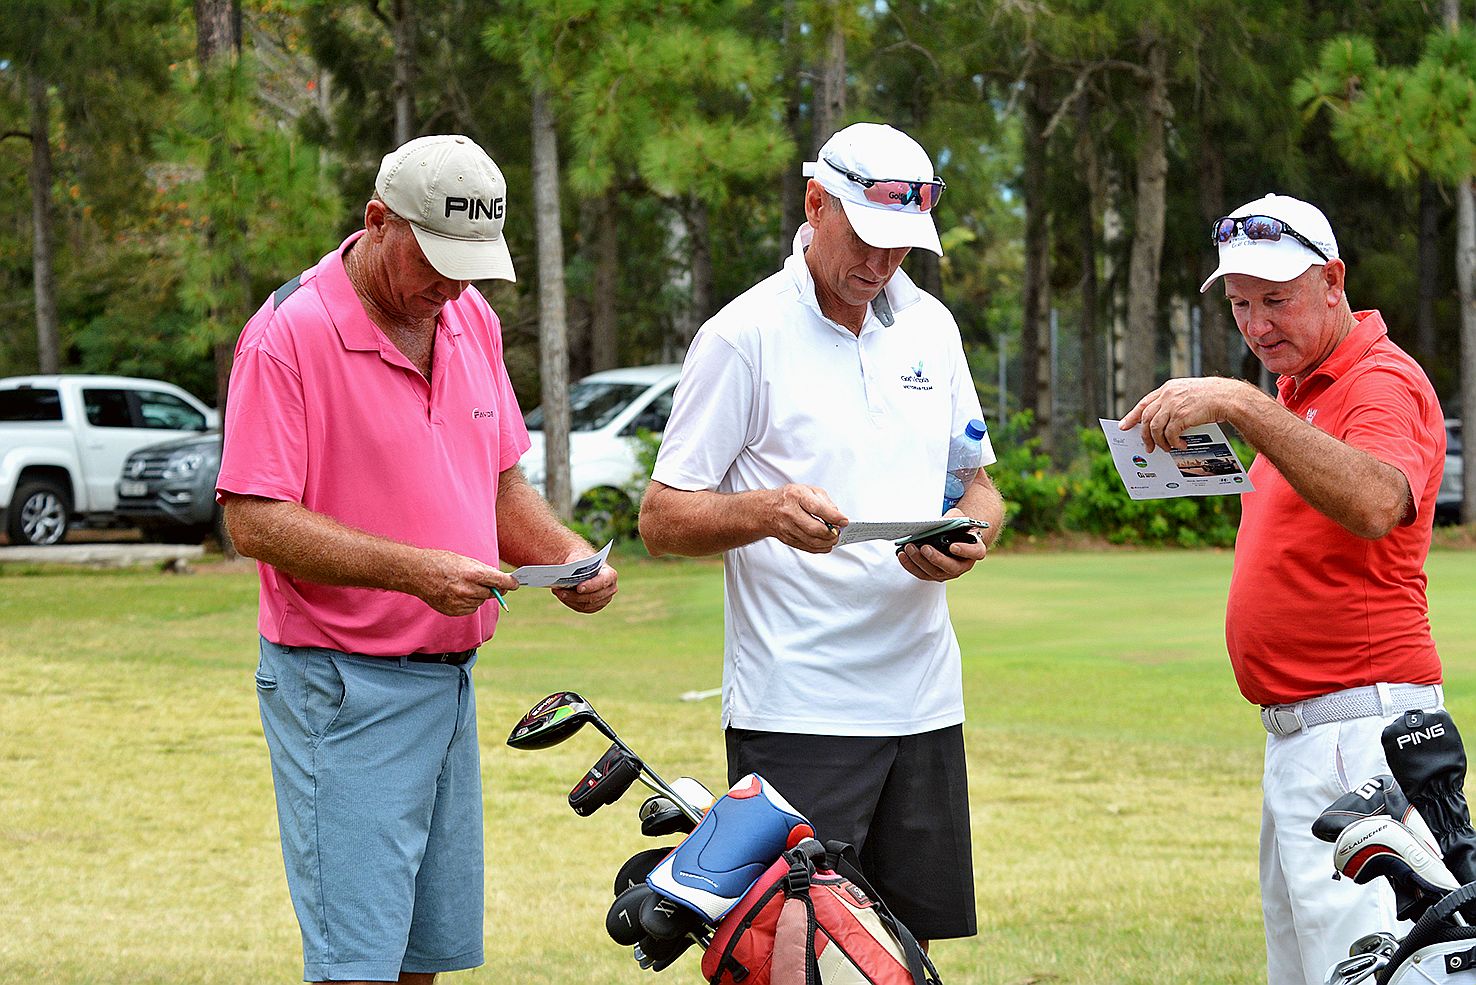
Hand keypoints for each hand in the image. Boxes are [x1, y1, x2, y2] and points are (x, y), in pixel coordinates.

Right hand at [416, 549, 518, 616]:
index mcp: (473, 574)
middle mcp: (467, 590)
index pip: (500, 581)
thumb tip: (499, 579)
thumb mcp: (466, 560)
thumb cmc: (442, 562)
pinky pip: (470, 609)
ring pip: (480, 602)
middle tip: (491, 584)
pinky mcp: (453, 611)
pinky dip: (469, 603)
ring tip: (464, 585)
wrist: (417, 573)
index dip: (511, 583)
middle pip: (492, 593)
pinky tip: (458, 593)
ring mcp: (460, 602)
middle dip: (494, 589)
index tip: (516, 584)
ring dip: (478, 595)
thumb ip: (483, 571)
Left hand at [551, 547, 617, 613]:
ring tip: (559, 593)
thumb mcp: (579, 558)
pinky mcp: (595, 606)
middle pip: (594, 597)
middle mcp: (610, 589)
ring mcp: (604, 599)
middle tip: (561, 592)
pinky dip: (571, 603)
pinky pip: (582, 608)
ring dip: (571, 599)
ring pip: (586, 604)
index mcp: (610, 575)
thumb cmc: (582, 560)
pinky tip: (562, 596)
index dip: (591, 586)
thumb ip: (577, 564)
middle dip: (576, 595)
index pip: (603, 582)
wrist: (581, 567)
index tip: (578, 588)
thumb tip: (568, 571)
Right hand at [770, 484, 847, 553]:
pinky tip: (826, 545)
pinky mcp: (788, 539)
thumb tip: (837, 515)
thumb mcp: (808, 490)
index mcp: (796, 496)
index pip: (817, 508)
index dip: (833, 516)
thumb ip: (825, 501)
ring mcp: (787, 527)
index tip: (844, 521)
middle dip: (831, 533)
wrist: (767, 509)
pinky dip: (819, 548)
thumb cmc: (789, 498)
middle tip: (838, 532)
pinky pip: (806, 547)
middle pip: (814, 528)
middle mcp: (790, 512)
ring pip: (811, 540)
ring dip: (826, 542)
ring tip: (834, 538)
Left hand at [895, 521, 987, 581]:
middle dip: (936, 558)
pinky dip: (910, 565)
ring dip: (919, 561)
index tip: (953, 546)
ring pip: (934, 573)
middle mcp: (963, 565)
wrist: (953, 536)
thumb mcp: (958, 517)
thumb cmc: (957, 526)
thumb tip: (939, 522)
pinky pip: (922, 573)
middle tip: (924, 547)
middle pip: (951, 567)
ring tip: (909, 548)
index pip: (975, 552)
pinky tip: (902, 555)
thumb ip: (953, 518)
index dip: (965, 550)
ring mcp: (948, 572)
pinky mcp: (934, 574)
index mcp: (975, 549)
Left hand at [1120, 377, 1255, 452]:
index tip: (1124, 426)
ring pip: (1154, 428)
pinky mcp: (1181, 416)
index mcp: (1167, 389)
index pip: (1144, 403)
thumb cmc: (1211, 397)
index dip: (1132, 416)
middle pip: (1146, 417)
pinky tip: (1180, 445)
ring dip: (1159, 441)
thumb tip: (1162, 423)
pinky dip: (1173, 443)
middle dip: (1144, 435)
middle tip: (1147, 447)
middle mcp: (1167, 395)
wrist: (1228, 397)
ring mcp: (1173, 405)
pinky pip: (1169, 434)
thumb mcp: (1188, 394)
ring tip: (1166, 448)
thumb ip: (1173, 403)